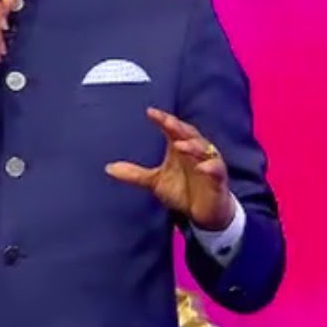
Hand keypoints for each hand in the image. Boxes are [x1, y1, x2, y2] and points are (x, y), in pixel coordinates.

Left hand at [105, 107, 235, 230]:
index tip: (150, 113)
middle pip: (189, 134)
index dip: (162, 119)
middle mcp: (195, 152)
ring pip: (204, 149)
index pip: (172, 129)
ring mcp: (208, 164)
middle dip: (178, 127)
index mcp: (180, 147)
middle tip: (167, 122)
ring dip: (193, 146)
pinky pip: (217, 170)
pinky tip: (202, 167)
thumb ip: (134, 174)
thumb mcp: (155, 182)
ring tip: (180, 145)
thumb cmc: (182, 190)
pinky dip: (211, 167)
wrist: (204, 213)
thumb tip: (108, 168)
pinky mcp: (218, 179)